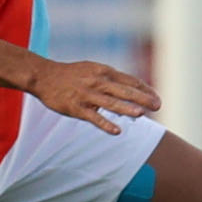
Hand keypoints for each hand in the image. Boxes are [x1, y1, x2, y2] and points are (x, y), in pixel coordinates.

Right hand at [32, 60, 160, 132]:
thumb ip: (111, 79)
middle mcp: (98, 81)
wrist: (43, 76)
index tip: (157, 97)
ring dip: (126, 108)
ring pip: (110, 103)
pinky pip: (93, 117)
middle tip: (158, 106)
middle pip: (124, 90)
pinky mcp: (76, 107)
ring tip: (141, 114)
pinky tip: (117, 132)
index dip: (145, 89)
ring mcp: (87, 95)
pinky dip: (105, 124)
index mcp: (104, 71)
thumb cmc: (71, 74)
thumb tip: (131, 89)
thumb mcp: (93, 69)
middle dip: (142, 98)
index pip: (130, 80)